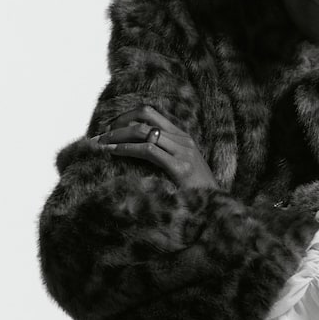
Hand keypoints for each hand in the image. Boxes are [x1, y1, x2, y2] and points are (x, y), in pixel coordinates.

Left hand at [89, 105, 218, 189]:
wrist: (217, 206)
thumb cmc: (196, 191)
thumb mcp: (181, 166)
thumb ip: (164, 154)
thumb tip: (135, 150)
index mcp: (183, 136)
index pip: (151, 113)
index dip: (127, 116)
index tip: (111, 127)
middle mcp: (183, 139)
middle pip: (145, 117)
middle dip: (118, 124)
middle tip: (101, 135)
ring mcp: (183, 152)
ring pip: (143, 132)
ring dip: (117, 136)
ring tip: (101, 144)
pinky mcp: (180, 167)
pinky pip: (148, 150)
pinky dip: (126, 149)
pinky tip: (114, 153)